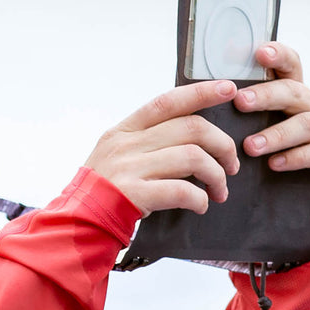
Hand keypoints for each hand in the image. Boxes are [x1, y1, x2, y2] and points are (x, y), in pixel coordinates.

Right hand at [84, 79, 241, 216]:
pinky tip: (201, 205)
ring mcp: (130, 168)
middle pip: (191, 128)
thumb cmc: (104, 188)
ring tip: (219, 190)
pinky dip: (200, 198)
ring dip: (216, 175)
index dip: (201, 92)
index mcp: (125, 130)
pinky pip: (182, 191)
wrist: (78, 220)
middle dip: (222, 145)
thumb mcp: (116, 153)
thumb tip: (190, 131)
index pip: (168, 101)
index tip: (228, 89)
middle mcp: (128, 145)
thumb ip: (147, 139)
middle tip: (231, 164)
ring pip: (193, 157)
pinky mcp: (135, 195)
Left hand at [233, 43, 309, 228]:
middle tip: (240, 102)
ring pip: (309, 122)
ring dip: (277, 134)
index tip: (259, 52)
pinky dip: (298, 157)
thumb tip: (201, 103)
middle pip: (296, 92)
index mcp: (298, 99)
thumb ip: (241, 123)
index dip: (278, 57)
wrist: (303, 213)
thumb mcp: (256, 145)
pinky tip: (275, 165)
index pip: (291, 68)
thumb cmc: (275, 174)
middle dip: (267, 95)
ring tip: (250, 147)